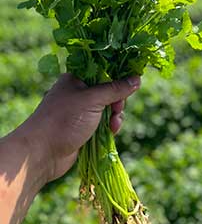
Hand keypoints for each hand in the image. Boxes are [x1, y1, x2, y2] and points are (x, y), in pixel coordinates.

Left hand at [22, 73, 140, 182]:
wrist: (41, 153)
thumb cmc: (64, 119)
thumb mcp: (93, 99)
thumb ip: (116, 89)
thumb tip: (137, 79)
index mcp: (77, 78)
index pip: (104, 70)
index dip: (119, 76)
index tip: (132, 81)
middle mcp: (79, 92)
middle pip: (109, 90)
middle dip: (118, 101)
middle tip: (118, 109)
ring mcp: (81, 111)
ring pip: (108, 108)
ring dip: (116, 115)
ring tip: (114, 125)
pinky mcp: (84, 127)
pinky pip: (104, 123)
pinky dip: (110, 126)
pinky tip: (112, 132)